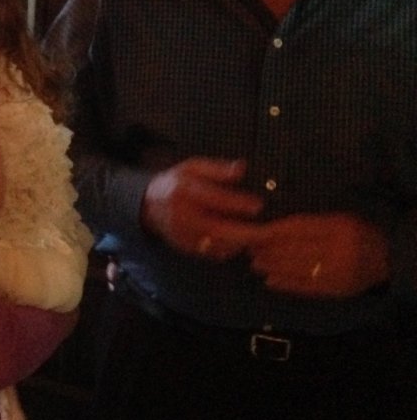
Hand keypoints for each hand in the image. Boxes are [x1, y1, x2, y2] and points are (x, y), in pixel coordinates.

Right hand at [140, 157, 262, 260]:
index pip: (214, 199)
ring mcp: (182, 234)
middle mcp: (181, 215)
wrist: (150, 205)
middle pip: (219, 229)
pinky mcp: (186, 247)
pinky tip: (242, 241)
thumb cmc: (177, 183)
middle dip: (246, 233)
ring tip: (260, 236)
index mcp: (184, 191)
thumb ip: (217, 169)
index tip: (259, 205)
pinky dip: (230, 248)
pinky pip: (212, 252)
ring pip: (218, 244)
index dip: (238, 203)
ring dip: (241, 242)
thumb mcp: (193, 167)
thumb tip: (242, 169)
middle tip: (269, 231)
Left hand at [242, 212, 389, 297]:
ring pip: (296, 269)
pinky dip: (285, 284)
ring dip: (271, 267)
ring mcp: (336, 272)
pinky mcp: (335, 290)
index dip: (272, 231)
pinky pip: (305, 287)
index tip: (252, 232)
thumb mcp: (337, 219)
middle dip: (267, 250)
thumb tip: (270, 229)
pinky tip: (269, 280)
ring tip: (255, 263)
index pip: (297, 229)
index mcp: (338, 227)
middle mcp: (337, 250)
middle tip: (248, 250)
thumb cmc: (355, 234)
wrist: (385, 260)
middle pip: (293, 249)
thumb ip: (308, 223)